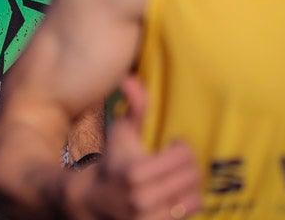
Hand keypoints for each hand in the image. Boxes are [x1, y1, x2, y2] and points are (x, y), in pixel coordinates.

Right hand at [67, 76, 202, 218]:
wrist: (90, 203)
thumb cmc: (110, 163)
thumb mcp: (120, 134)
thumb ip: (132, 107)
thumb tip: (130, 78)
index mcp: (135, 172)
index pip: (184, 157)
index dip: (182, 148)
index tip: (173, 145)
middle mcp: (143, 199)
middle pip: (192, 177)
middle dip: (187, 166)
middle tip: (178, 163)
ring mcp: (149, 219)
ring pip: (194, 199)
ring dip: (189, 187)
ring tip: (177, 180)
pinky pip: (188, 216)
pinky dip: (184, 205)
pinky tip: (173, 197)